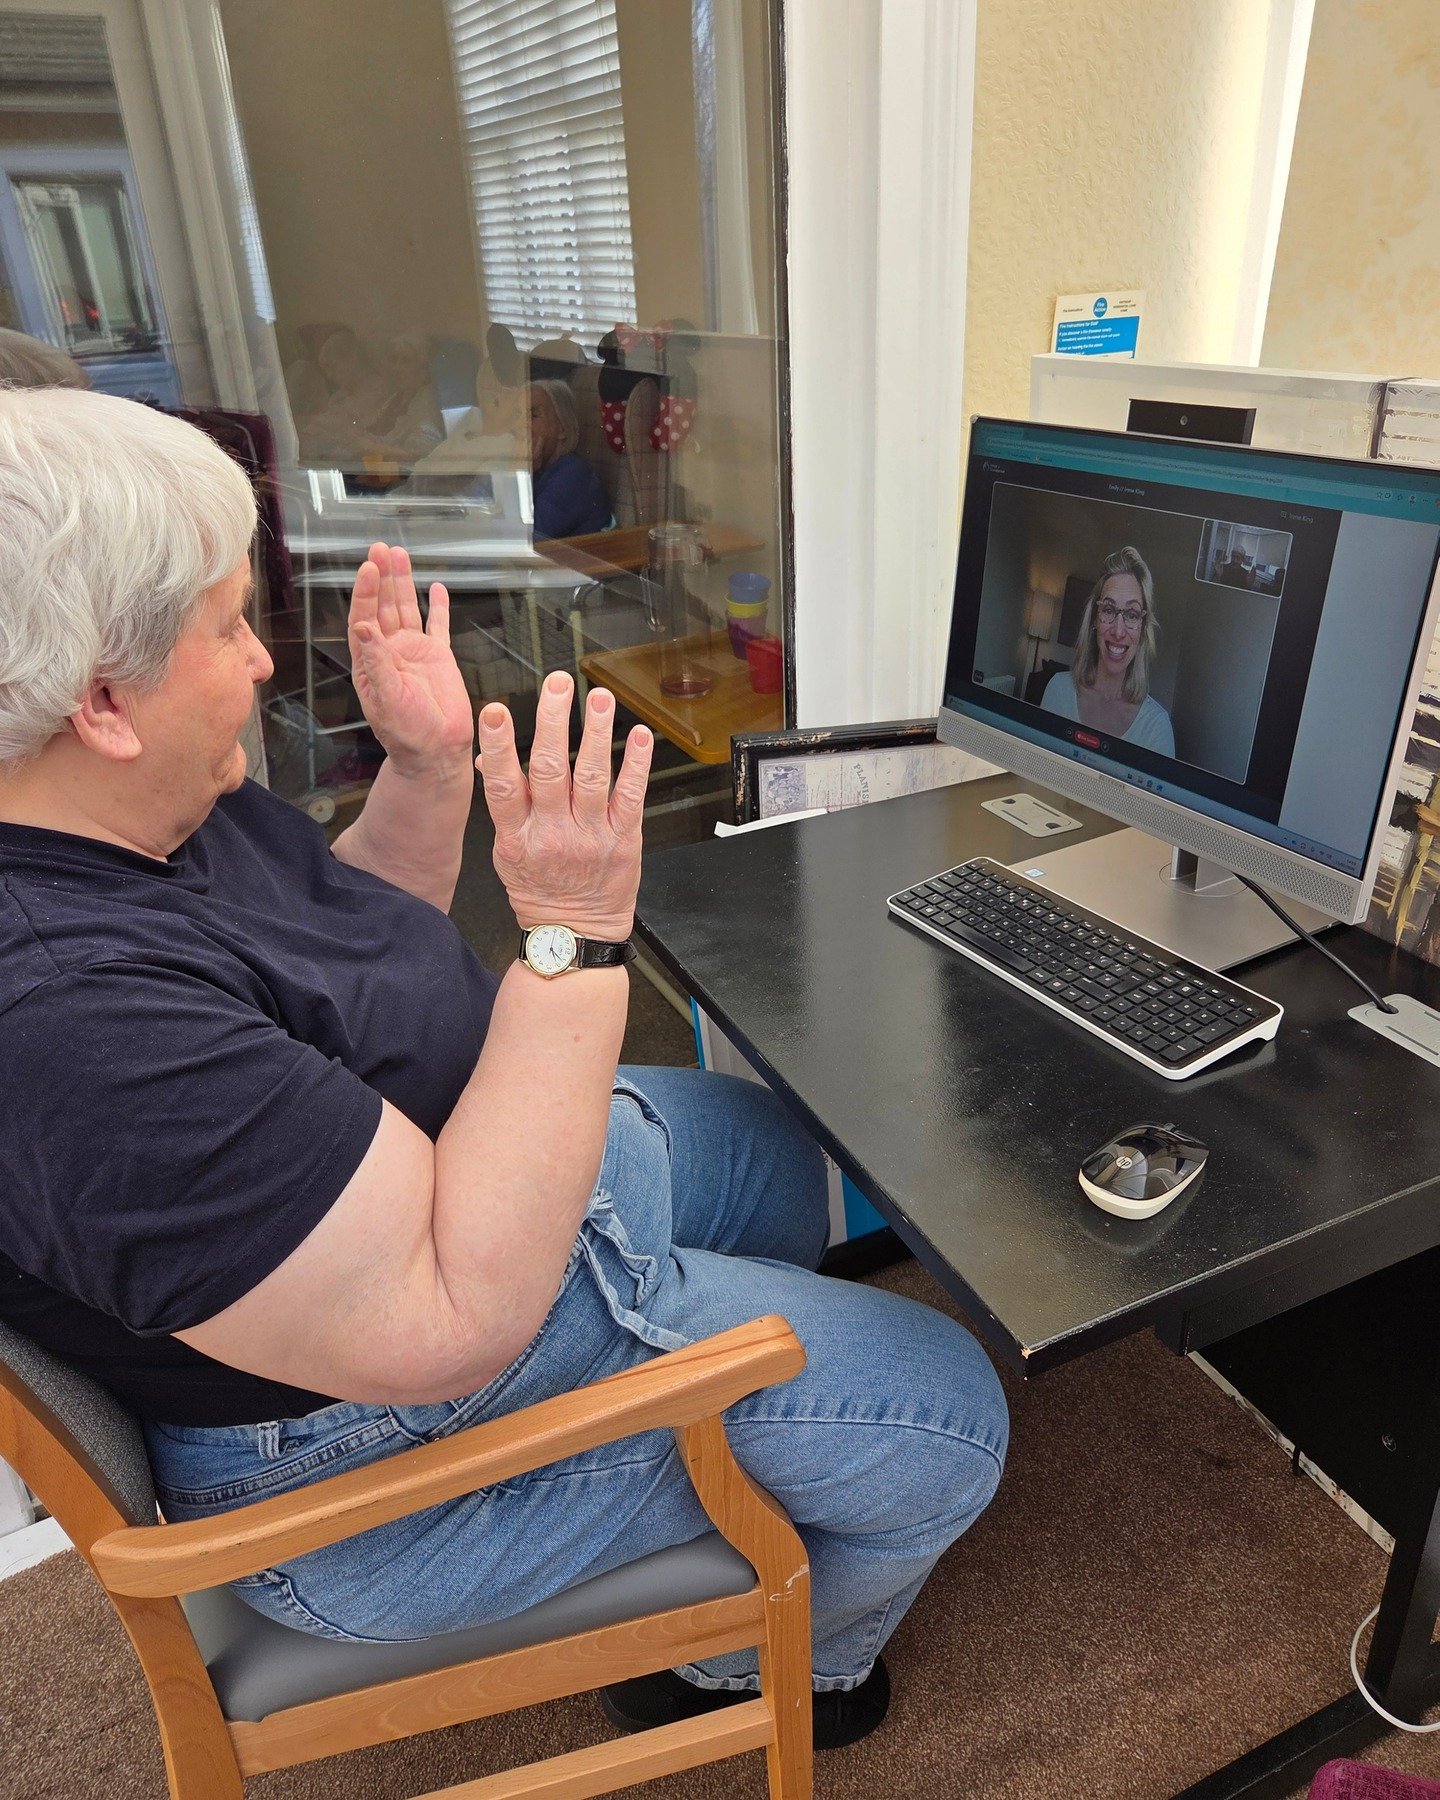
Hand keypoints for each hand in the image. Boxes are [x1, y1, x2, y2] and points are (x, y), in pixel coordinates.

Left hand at [348, 543, 474, 777]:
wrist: (436, 752)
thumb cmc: (407, 734)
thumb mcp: (387, 699)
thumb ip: (376, 662)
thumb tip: (362, 627)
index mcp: (371, 660)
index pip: (364, 617)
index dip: (366, 592)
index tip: (369, 567)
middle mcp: (390, 652)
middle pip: (383, 606)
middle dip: (382, 577)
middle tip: (381, 548)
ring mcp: (415, 653)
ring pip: (407, 609)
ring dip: (403, 583)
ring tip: (400, 555)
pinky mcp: (439, 659)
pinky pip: (438, 627)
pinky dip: (438, 608)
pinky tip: (436, 589)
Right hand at [476, 672, 651, 941]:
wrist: (575, 934)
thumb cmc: (539, 890)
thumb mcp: (506, 852)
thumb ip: (503, 803)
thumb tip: (490, 757)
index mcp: (517, 837)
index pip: (503, 785)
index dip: (499, 746)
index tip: (496, 712)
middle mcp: (553, 834)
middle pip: (551, 770)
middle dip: (554, 721)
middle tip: (557, 684)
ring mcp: (591, 837)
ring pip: (593, 777)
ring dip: (596, 733)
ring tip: (597, 698)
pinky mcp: (624, 841)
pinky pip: (631, 797)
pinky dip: (636, 764)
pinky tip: (638, 735)